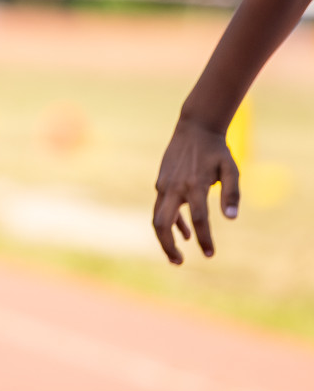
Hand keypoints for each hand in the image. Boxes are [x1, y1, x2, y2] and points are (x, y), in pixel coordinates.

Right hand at [153, 116, 239, 263]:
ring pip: (158, 217)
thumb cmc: (216, 150)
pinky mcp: (161, 183)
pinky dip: (171, 222)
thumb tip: (232, 217)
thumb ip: (232, 193)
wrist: (194, 128)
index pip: (198, 219)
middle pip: (162, 223)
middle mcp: (175, 187)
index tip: (210, 254)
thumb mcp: (231, 169)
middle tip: (179, 263)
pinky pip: (162, 208)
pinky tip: (185, 233)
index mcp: (194, 185)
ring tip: (178, 255)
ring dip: (165, 238)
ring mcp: (164, 185)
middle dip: (167, 246)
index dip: (205, 239)